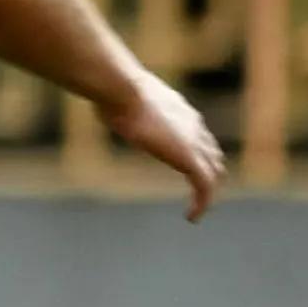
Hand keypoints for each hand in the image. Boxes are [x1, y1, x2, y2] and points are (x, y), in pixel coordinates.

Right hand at [101, 68, 225, 220]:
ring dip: (206, 191)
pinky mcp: (189, 159)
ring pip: (214, 172)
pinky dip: (202, 204)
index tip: (187, 165)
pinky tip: (191, 217)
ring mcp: (194, 143)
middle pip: (213, 153)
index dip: (197, 151)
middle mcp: (193, 125)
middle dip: (209, 172)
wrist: (123, 91)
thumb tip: (93, 89)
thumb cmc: (113, 89)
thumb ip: (114, 96)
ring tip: (196, 208)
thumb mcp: (115, 93)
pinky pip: (205, 187)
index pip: (199, 133)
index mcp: (179, 110)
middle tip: (198, 192)